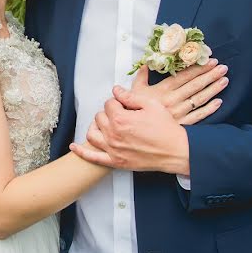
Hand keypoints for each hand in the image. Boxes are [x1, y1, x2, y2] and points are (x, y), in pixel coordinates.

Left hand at [70, 87, 189, 173]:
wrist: (177, 151)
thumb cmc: (166, 128)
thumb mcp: (151, 105)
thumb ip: (130, 96)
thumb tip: (116, 91)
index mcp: (121, 119)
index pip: (108, 104)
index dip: (117, 102)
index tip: (125, 104)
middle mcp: (113, 134)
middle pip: (99, 117)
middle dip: (108, 113)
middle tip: (121, 114)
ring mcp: (113, 149)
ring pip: (93, 134)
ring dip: (96, 127)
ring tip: (105, 125)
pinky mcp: (116, 162)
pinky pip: (93, 158)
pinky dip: (81, 151)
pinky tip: (74, 146)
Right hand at [128, 58, 227, 124]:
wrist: (133, 132)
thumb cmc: (134, 111)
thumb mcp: (135, 92)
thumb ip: (141, 77)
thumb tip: (146, 64)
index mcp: (162, 90)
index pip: (184, 76)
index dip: (198, 68)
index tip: (209, 61)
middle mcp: (173, 100)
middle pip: (195, 85)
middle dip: (209, 75)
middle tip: (222, 67)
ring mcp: (179, 113)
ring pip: (199, 99)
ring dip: (213, 89)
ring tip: (224, 79)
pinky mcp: (182, 125)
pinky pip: (198, 116)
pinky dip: (209, 109)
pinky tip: (218, 102)